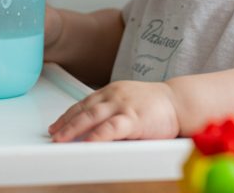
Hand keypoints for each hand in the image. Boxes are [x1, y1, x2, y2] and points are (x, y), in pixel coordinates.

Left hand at [48, 80, 180, 141]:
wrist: (180, 101)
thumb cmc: (156, 104)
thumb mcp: (129, 101)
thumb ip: (112, 111)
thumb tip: (92, 126)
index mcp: (112, 91)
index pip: (84, 103)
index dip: (68, 115)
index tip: (56, 125)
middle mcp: (114, 95)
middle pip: (83, 109)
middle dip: (65, 122)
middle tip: (53, 134)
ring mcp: (123, 106)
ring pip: (92, 116)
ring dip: (74, 128)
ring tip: (61, 139)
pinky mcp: (135, 118)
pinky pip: (112, 127)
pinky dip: (98, 135)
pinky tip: (88, 142)